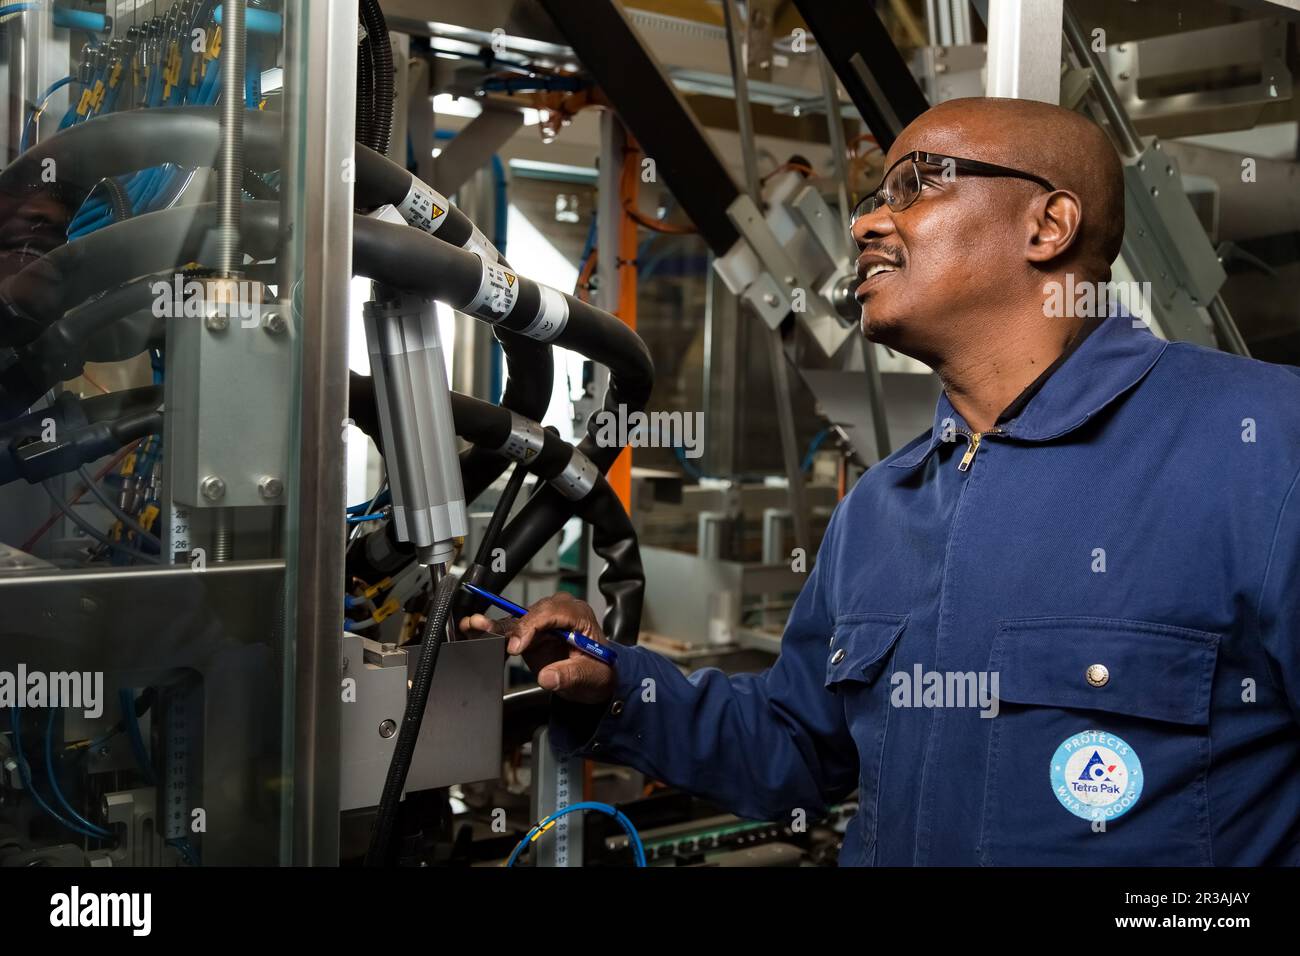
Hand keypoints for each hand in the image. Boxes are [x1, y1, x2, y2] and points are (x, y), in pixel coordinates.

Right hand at [459, 592, 616, 704]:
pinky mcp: (529, 633)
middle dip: (511, 626)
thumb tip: (548, 677)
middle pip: (531, 613)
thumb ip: (571, 675)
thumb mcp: (593, 676)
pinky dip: (492, 632)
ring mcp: (542, 622)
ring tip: (473, 626)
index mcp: (578, 615)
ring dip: (495, 624)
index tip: (518, 646)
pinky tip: (473, 630)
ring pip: (516, 620)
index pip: (552, 613)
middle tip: (493, 636)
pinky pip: (509, 630)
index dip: (532, 626)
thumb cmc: (599, 671)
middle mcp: (559, 613)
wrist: (595, 678)